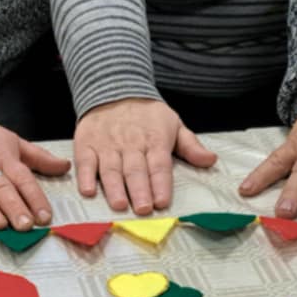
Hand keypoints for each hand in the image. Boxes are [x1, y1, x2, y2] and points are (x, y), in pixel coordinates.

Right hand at [0, 94, 69, 229]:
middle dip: (15, 207)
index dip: (35, 198)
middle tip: (25, 225)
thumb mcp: (9, 139)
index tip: (45, 216)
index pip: (23, 178)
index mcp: (4, 155)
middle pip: (2, 187)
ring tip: (0, 226)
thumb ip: (37, 157)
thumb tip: (66, 167)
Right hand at [74, 98, 216, 214]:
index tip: (162, 201)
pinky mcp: (86, 144)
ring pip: (111, 168)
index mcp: (154, 140)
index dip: (160, 184)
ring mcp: (107, 144)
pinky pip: (85, 161)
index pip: (159, 165)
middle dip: (139, 190)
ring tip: (119, 204)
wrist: (113, 87)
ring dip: (114, 188)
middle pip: (136, 169)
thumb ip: (191, 146)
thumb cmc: (147, 114)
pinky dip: (85, 176)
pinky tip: (89, 191)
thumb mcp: (173, 124)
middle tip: (142, 209)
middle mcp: (130, 143)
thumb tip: (210, 160)